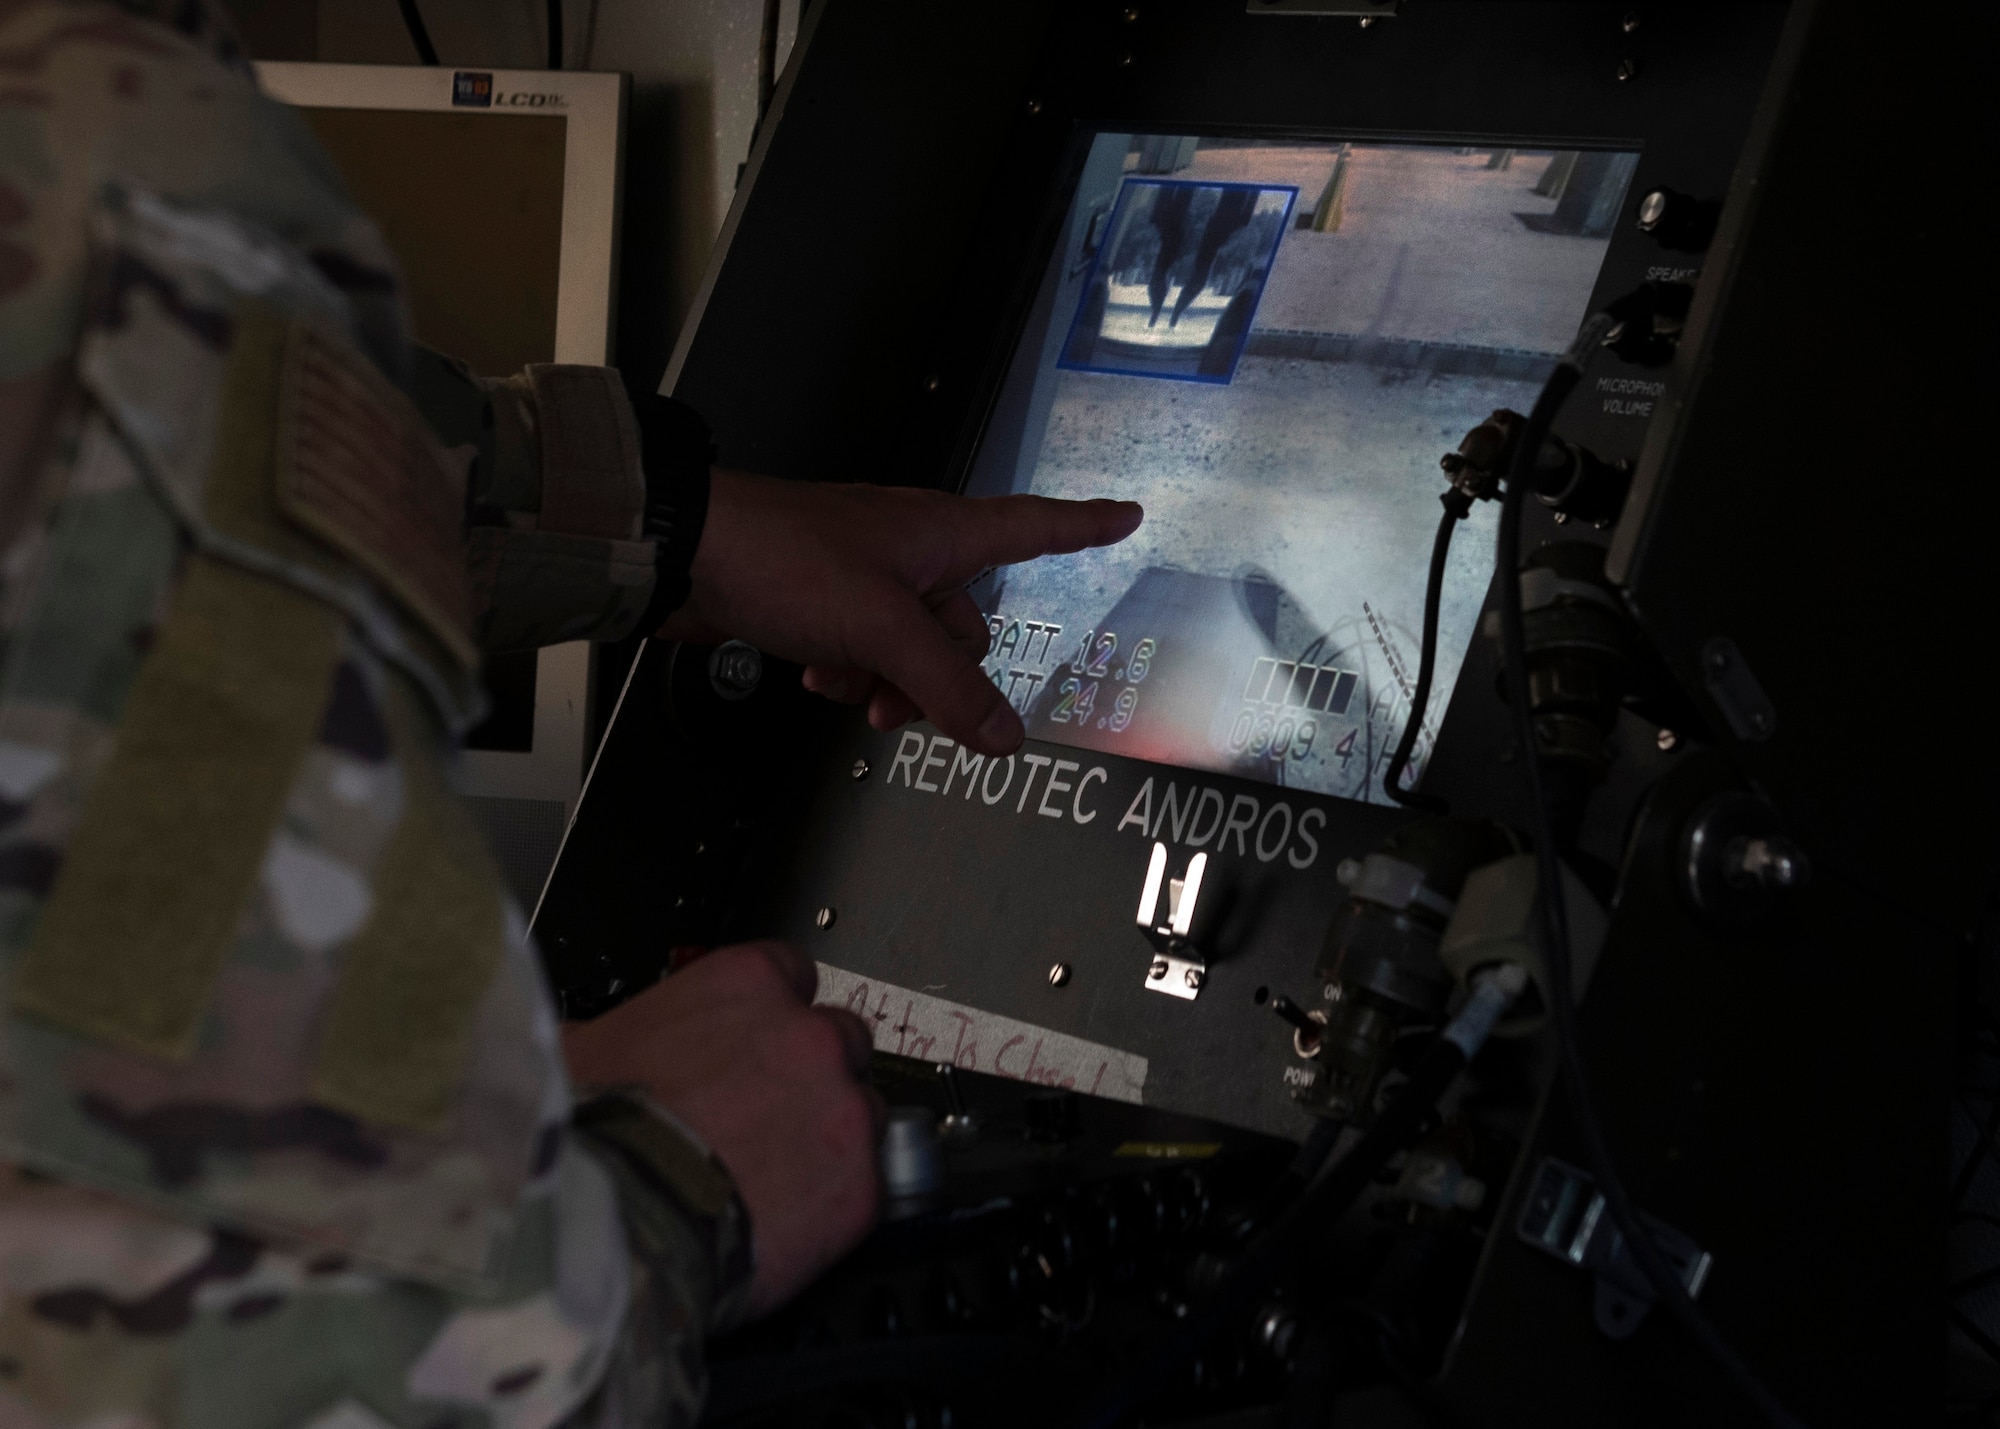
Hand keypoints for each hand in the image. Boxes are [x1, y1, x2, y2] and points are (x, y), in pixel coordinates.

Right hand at [562, 942, 881, 1316]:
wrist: (610, 1228)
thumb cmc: (588, 1139)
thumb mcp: (576, 1050)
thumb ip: (611, 1033)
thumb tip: (583, 1041)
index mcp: (745, 985)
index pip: (791, 974)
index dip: (770, 1016)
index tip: (752, 1046)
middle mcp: (808, 1035)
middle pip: (839, 1040)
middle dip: (810, 1074)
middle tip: (764, 1119)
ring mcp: (842, 1110)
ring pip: (863, 1112)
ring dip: (829, 1139)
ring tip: (772, 1180)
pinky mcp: (860, 1187)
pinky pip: (866, 1187)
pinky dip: (833, 1205)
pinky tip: (783, 1224)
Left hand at [659, 471, 1141, 754]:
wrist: (688, 554)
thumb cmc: (784, 559)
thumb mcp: (882, 629)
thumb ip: (946, 686)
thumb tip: (1004, 735)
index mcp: (941, 533)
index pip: (1035, 527)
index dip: (1084, 525)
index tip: (1124, 516)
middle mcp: (911, 549)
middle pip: (966, 625)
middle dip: (939, 673)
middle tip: (899, 698)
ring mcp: (867, 574)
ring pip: (911, 647)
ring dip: (886, 679)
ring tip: (845, 685)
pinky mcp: (825, 598)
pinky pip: (865, 649)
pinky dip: (849, 670)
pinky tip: (816, 674)